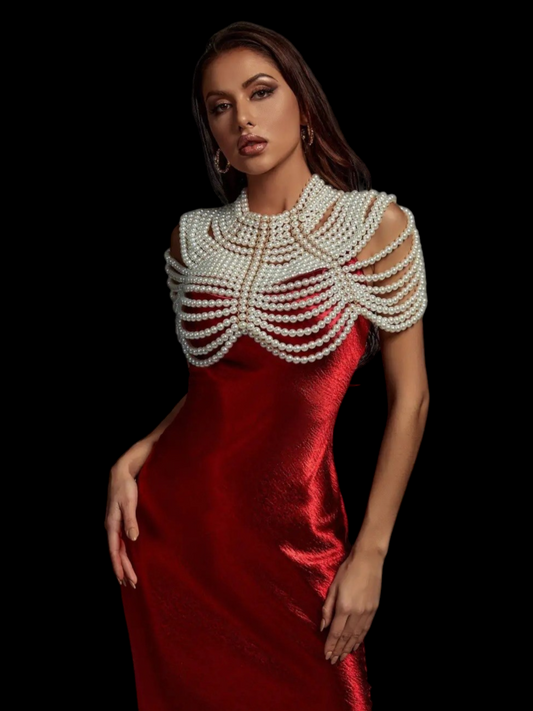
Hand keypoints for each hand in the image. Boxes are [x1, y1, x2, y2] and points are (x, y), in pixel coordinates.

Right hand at [104, 440, 152, 588]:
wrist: (120, 473)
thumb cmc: (125, 487)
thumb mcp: (129, 502)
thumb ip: (130, 520)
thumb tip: (132, 539)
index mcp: (111, 525)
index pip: (115, 551)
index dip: (120, 566)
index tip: (124, 579)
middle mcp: (111, 528)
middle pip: (117, 553)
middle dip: (124, 569)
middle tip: (132, 584)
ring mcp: (114, 525)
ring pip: (118, 549)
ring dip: (124, 564)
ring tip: (129, 579)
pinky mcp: (118, 522)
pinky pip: (120, 543)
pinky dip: (124, 554)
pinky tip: (127, 559)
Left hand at [320, 547, 383, 664]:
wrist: (368, 560)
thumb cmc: (347, 570)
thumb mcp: (333, 587)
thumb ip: (327, 608)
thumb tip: (322, 626)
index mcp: (344, 607)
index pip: (335, 632)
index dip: (330, 645)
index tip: (326, 655)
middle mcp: (356, 613)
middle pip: (346, 637)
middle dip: (338, 650)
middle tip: (333, 661)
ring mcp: (367, 612)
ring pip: (357, 636)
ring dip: (349, 648)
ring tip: (342, 657)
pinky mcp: (374, 610)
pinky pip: (365, 629)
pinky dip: (359, 639)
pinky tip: (355, 645)